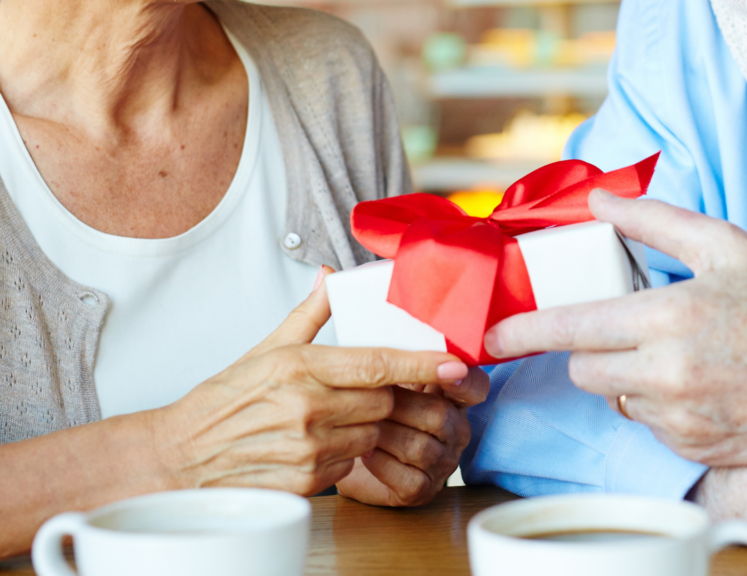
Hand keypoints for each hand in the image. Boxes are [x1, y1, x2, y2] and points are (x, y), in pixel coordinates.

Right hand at [155, 266, 469, 495]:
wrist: (182, 455)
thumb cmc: (225, 400)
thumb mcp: (265, 349)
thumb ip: (308, 314)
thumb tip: (329, 275)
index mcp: (301, 367)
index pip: (379, 363)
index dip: (423, 365)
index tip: (455, 364)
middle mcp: (309, 407)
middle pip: (385, 402)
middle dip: (383, 398)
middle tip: (359, 394)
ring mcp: (310, 447)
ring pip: (373, 435)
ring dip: (364, 428)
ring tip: (328, 419)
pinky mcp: (308, 480)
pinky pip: (352, 464)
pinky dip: (345, 455)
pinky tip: (316, 445)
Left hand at [334, 368, 488, 505]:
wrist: (344, 452)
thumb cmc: (366, 409)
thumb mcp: (383, 377)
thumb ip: (398, 358)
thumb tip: (387, 326)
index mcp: (452, 398)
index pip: (475, 387)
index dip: (465, 380)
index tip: (446, 370)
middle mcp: (455, 431)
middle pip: (439, 415)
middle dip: (399, 405)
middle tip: (365, 397)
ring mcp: (442, 462)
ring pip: (421, 447)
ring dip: (385, 434)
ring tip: (359, 423)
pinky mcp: (422, 490)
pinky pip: (409, 477)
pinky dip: (381, 463)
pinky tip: (363, 451)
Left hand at [484, 190, 746, 465]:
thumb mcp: (725, 246)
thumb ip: (655, 221)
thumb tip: (600, 201)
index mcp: (667, 317)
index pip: (571, 328)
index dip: (523, 332)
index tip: (492, 336)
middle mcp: (666, 372)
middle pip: (581, 369)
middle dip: (590, 351)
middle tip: (631, 333)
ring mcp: (677, 417)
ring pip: (612, 398)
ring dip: (628, 379)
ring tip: (681, 359)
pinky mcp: (690, 447)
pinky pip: (646, 425)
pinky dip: (657, 407)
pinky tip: (699, 388)